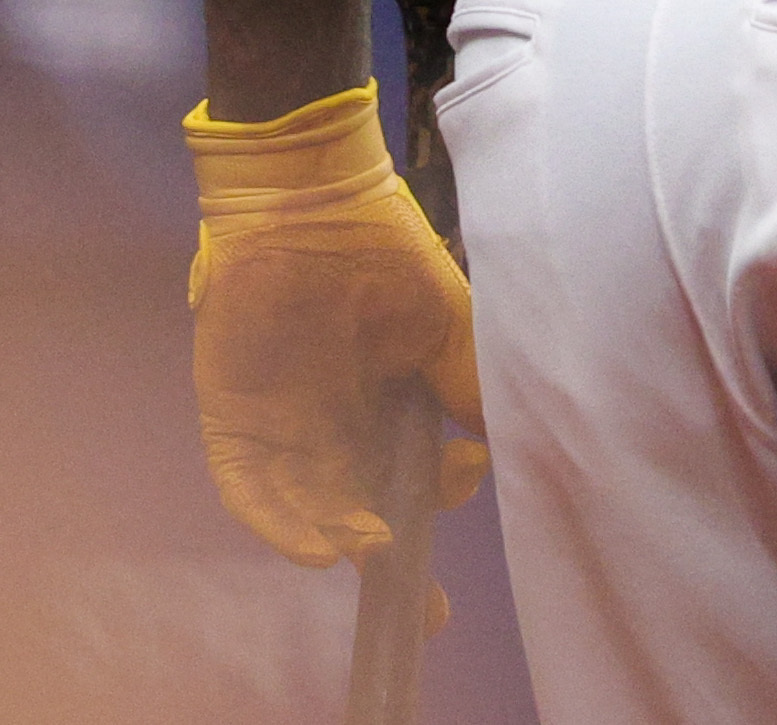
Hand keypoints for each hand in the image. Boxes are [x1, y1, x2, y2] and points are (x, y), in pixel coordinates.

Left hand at [185, 86, 483, 565]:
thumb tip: (498, 446)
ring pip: (310, 509)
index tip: (460, 485)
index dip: (438, 503)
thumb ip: (467, 383)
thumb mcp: (447, 321)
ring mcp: (285, 429)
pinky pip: (249, 489)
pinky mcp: (234, 422)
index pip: (415, 479)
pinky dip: (277, 523)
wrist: (310, 206)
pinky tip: (313, 549)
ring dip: (339, 539)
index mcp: (394, 408)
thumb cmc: (387, 254)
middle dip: (391, 565)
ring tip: (370, 552)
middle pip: (362, 513)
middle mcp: (339, 429)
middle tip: (420, 612)